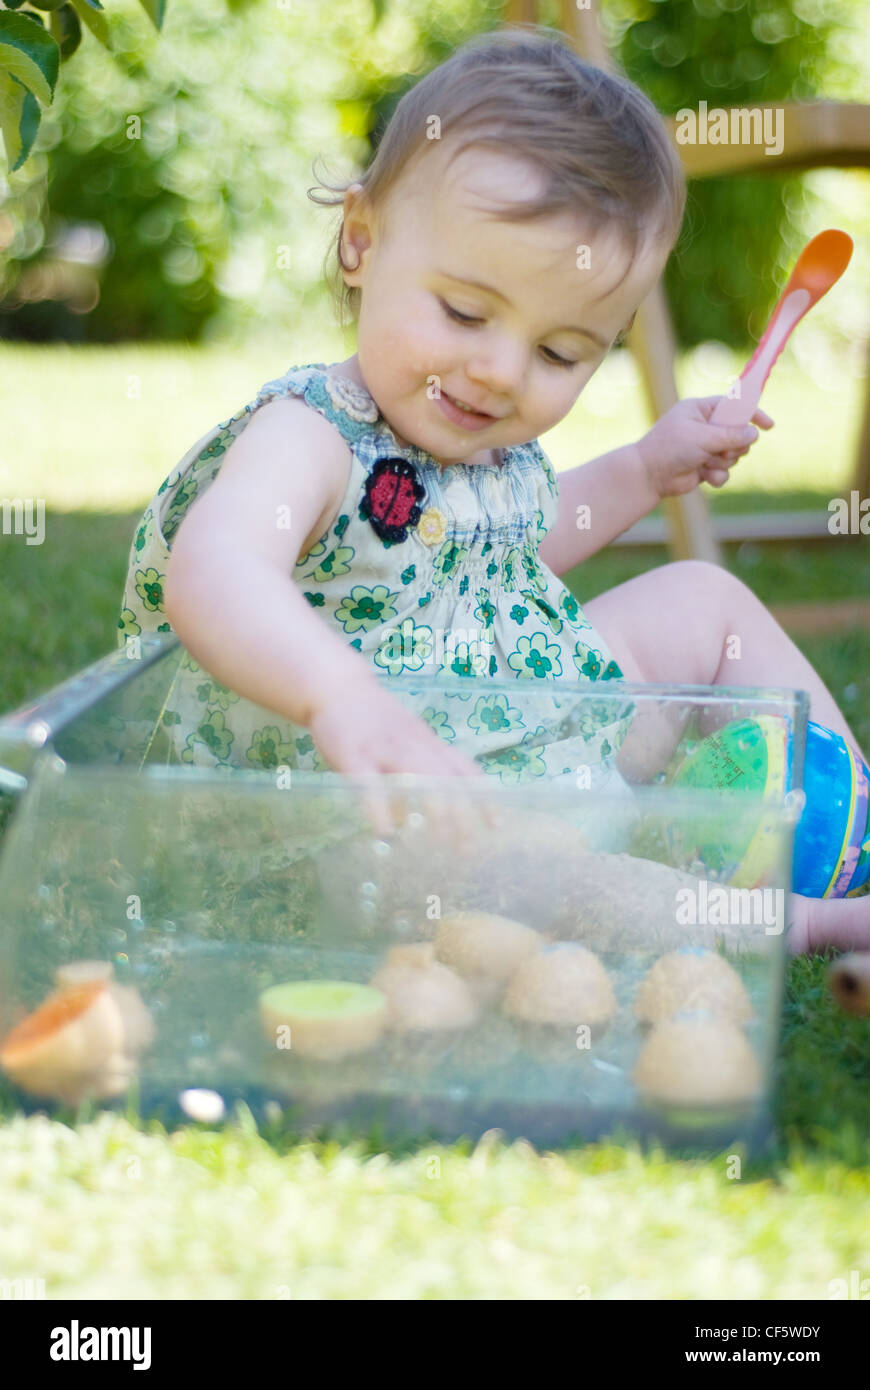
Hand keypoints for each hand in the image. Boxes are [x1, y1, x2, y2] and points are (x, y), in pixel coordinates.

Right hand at [307, 677, 495, 842]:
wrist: (337, 687)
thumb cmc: (372, 720)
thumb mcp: (403, 742)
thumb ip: (414, 774)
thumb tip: (412, 818)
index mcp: (428, 744)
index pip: (464, 769)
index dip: (483, 796)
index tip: (495, 824)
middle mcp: (414, 745)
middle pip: (447, 778)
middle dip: (462, 814)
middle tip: (466, 847)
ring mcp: (385, 749)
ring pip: (419, 776)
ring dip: (434, 807)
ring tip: (439, 840)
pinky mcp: (354, 754)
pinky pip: (370, 782)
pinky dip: (379, 807)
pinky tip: (385, 831)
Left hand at [636, 396, 774, 500]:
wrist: (649, 476)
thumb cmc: (670, 449)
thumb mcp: (703, 437)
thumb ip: (731, 435)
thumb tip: (755, 434)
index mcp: (701, 410)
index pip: (734, 406)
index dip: (752, 414)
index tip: (769, 425)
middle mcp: (704, 427)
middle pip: (739, 433)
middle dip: (735, 445)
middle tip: (723, 450)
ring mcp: (705, 447)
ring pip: (734, 454)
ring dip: (724, 462)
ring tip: (706, 463)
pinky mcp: (704, 467)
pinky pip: (724, 471)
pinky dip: (717, 475)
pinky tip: (704, 477)